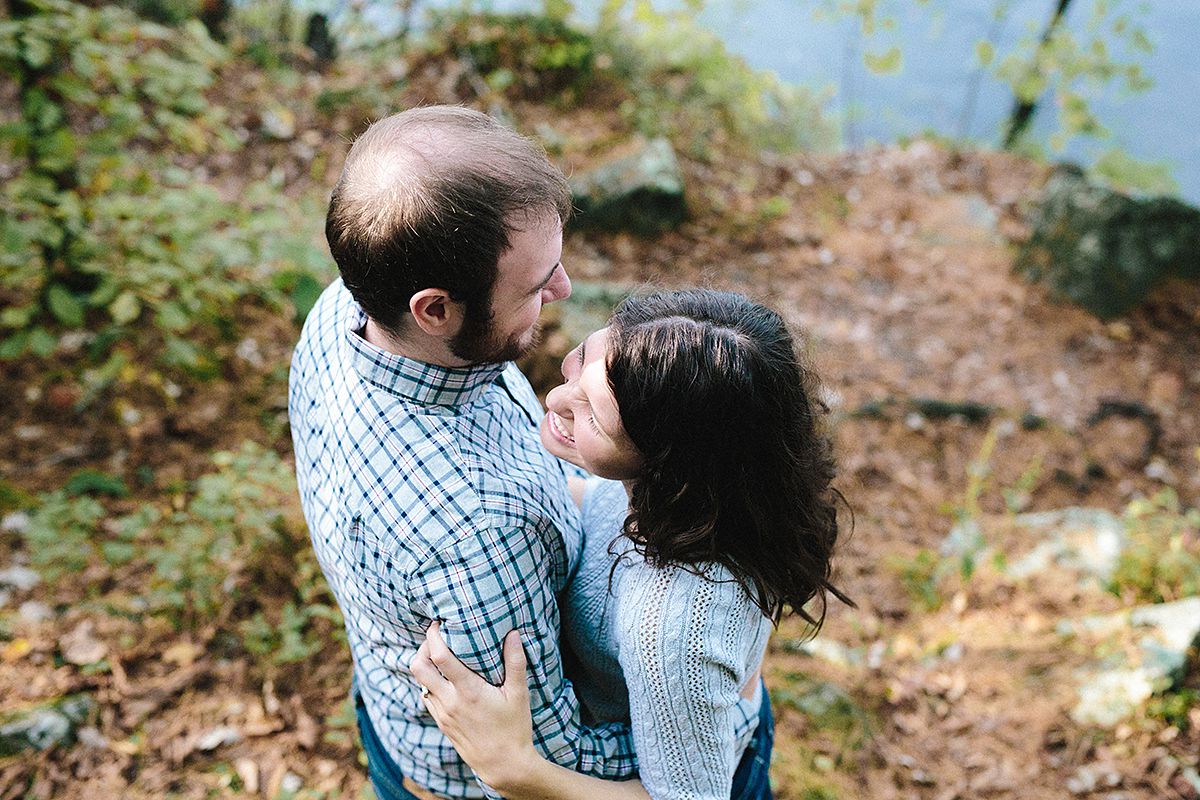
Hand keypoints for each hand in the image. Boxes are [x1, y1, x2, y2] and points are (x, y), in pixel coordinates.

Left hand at [410, 622, 538, 789]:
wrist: (502, 765)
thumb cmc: (514, 729)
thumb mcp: (519, 695)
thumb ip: (515, 662)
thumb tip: (514, 634)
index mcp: (468, 691)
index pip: (439, 657)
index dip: (433, 636)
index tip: (439, 624)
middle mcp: (449, 701)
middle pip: (418, 667)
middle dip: (422, 648)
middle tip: (436, 638)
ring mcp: (443, 714)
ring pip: (419, 683)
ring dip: (425, 666)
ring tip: (439, 655)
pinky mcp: (442, 723)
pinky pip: (426, 697)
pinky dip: (429, 683)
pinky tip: (444, 679)